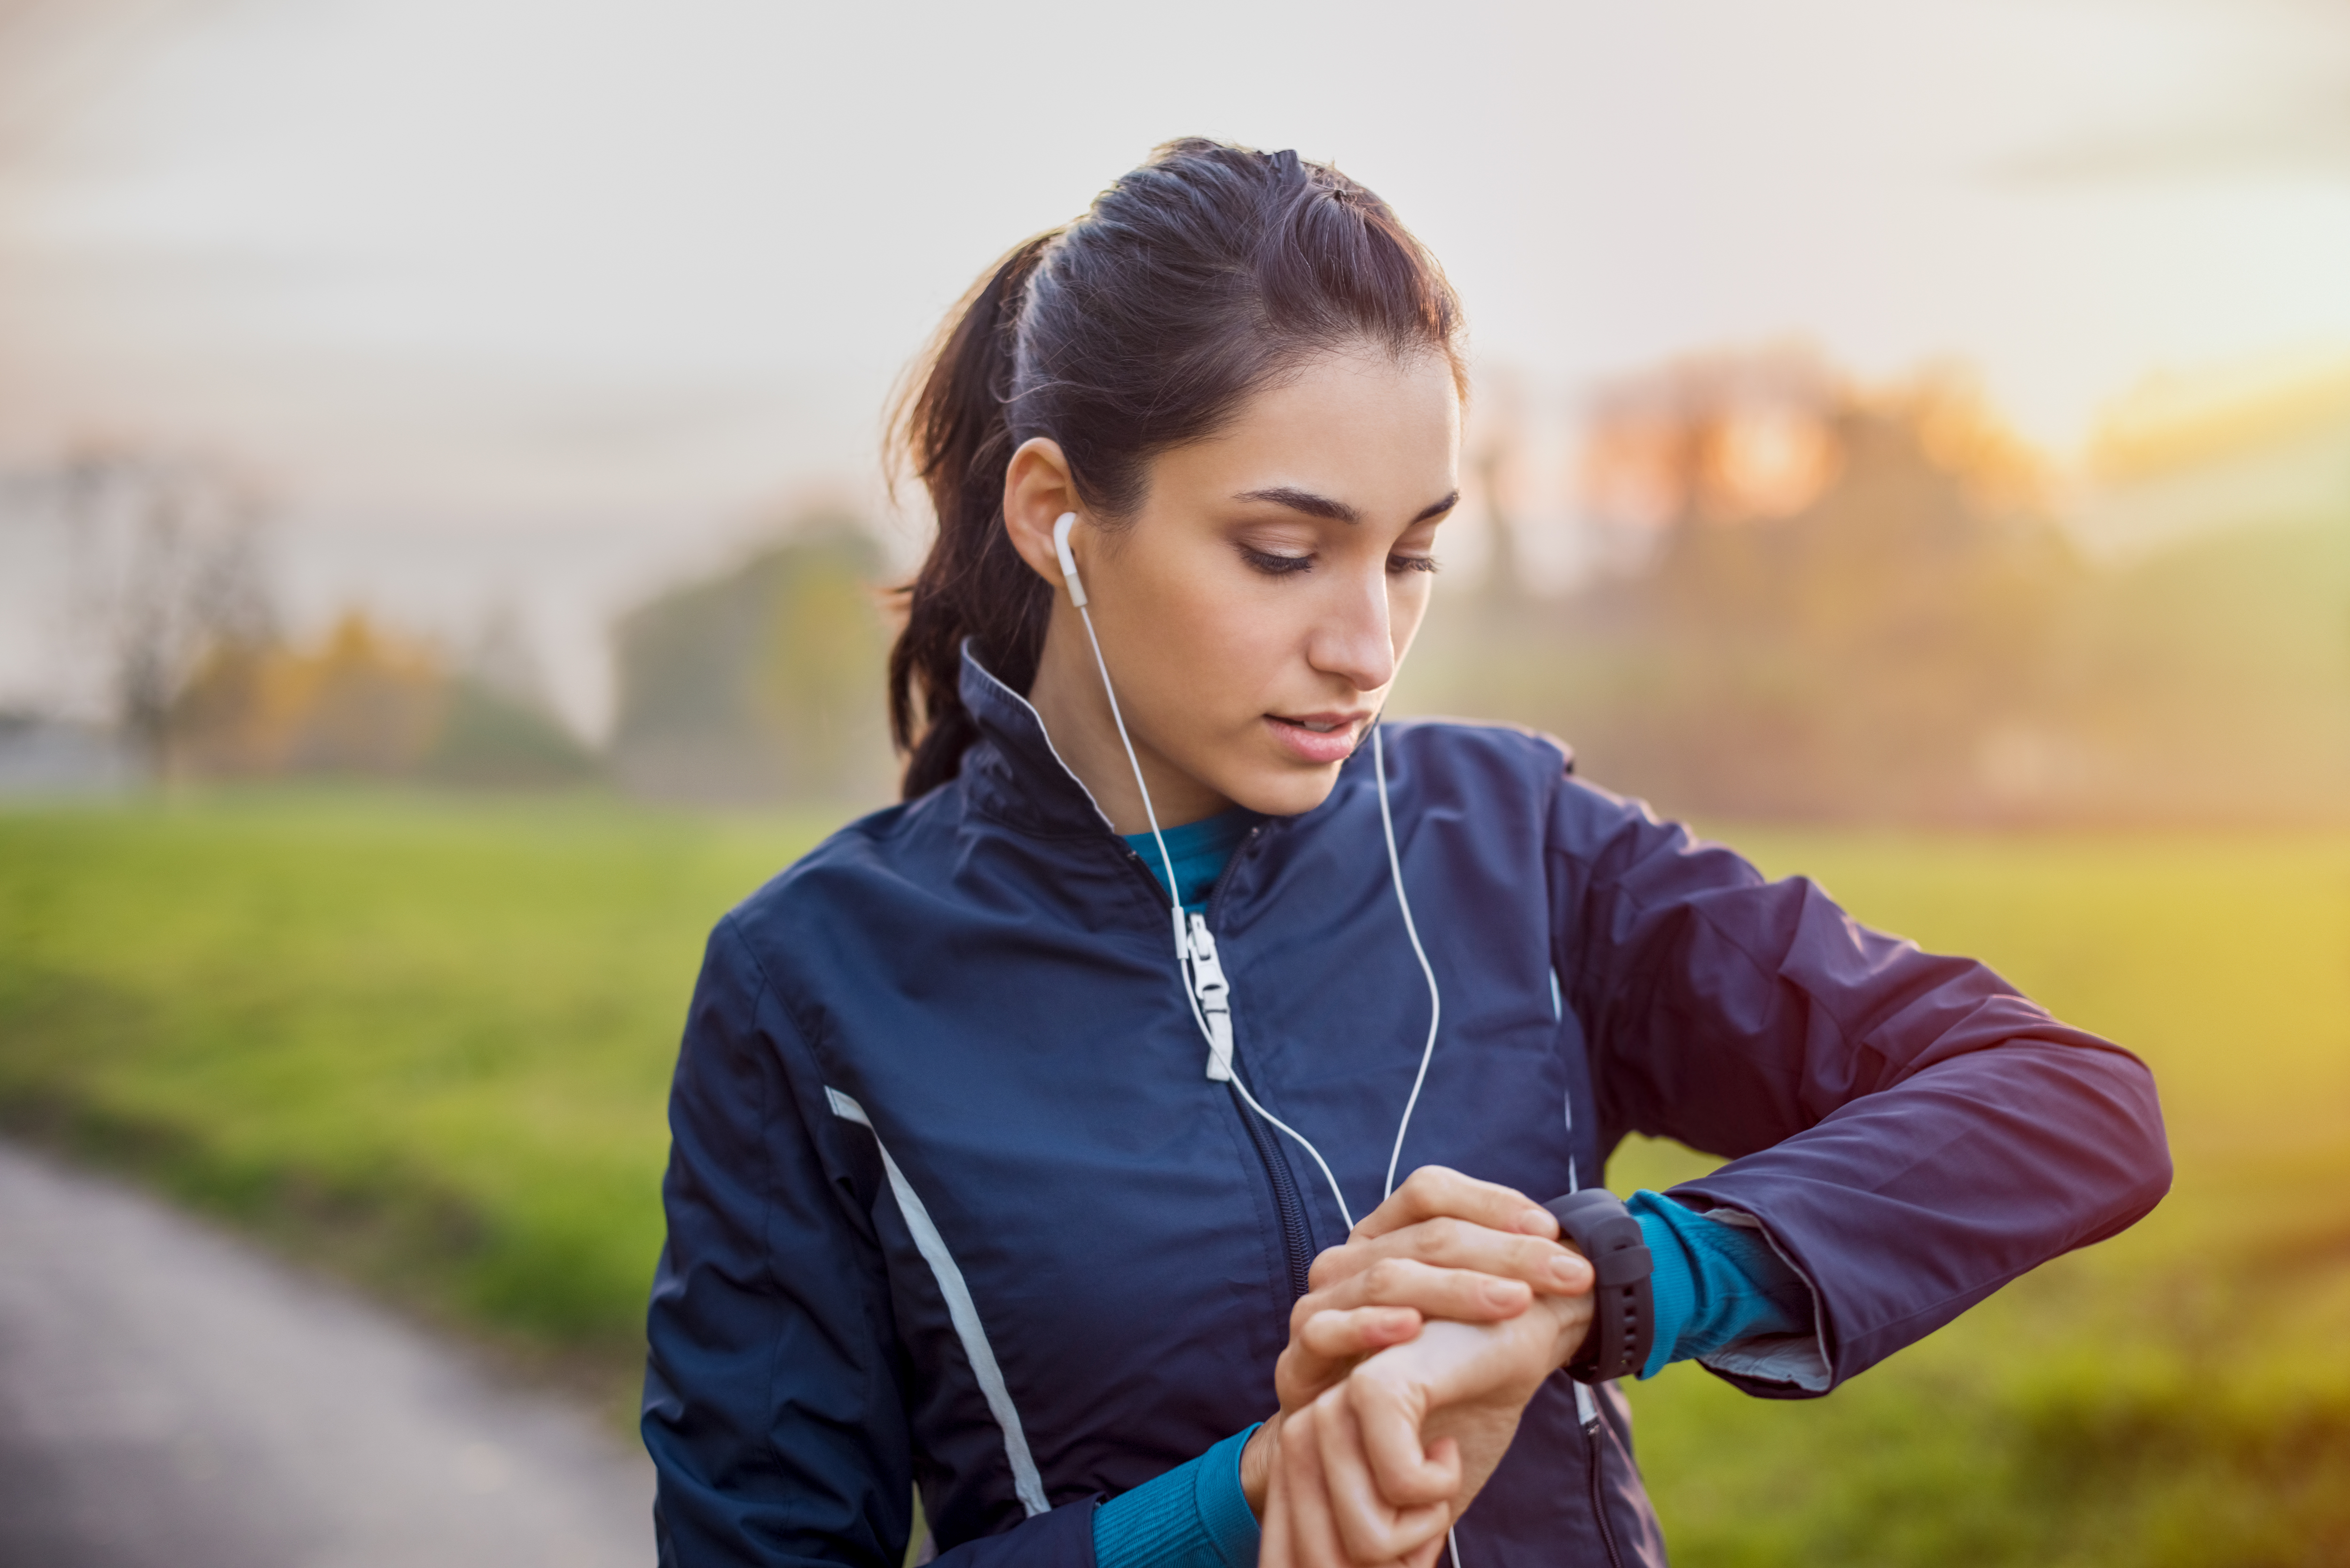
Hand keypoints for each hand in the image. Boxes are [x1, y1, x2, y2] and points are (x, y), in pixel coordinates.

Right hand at [1242, 1167, 1592, 1512]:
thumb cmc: (1427, 1386)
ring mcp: (1319, 1309)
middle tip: (1567, 1274)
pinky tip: (1412, 1327)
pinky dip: (1369, 1325)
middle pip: (1424, 1236)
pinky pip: (1326, 1331)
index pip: (1429, 1192)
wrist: (1365, 1465)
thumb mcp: (1471, 1330)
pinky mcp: (1297, 1363)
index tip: (1551, 1230)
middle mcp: (1348, 1263)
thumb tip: (1583, 1260)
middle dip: (1505, 1251)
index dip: (1491, 1202)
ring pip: (1386, 1276)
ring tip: (1515, 1300)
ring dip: (1456, 1286)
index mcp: (1383, 1239)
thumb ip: (1507, 1287)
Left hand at [1258, 1395, 1452, 1567]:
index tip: (1412, 1552)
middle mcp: (1297, 1430)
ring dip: (1422, 1527)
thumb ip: (1373, 1539)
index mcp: (1297, 1459)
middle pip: (1321, 1564)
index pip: (1285, 1562)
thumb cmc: (1462, 1418)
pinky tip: (1449, 1447)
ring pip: (1362, 1538)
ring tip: (1441, 1467)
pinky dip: (1438, 1487)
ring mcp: (1329, 1405)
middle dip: (1394, 1562)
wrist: (1512, 1337)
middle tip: (1433, 1513)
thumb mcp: (1412, 1502)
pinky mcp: (1372, 1385)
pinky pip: (1398, 1486)